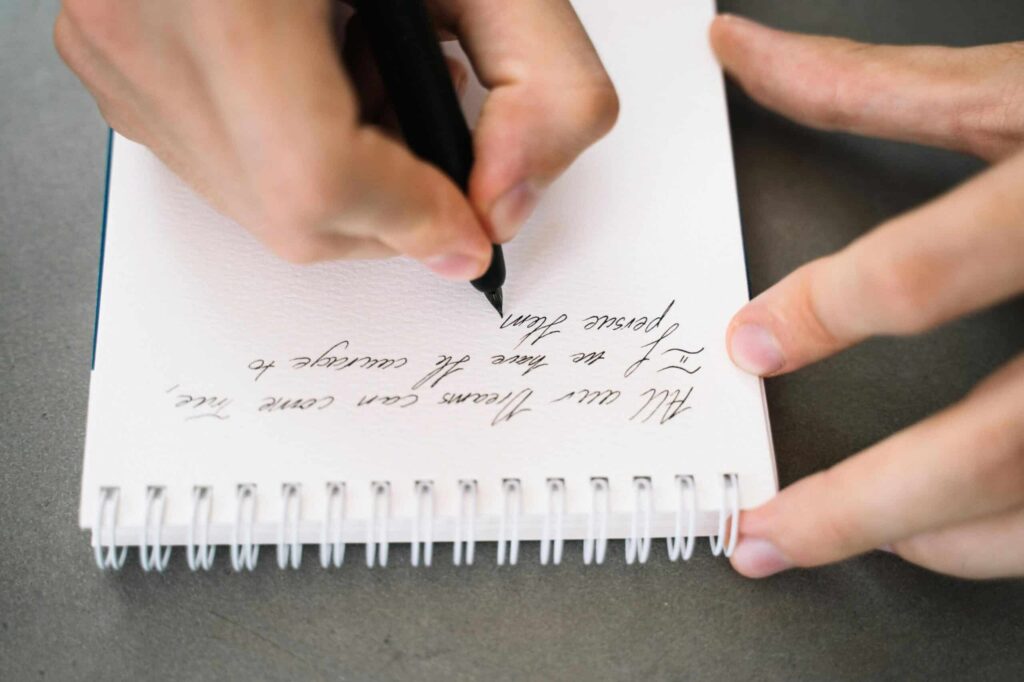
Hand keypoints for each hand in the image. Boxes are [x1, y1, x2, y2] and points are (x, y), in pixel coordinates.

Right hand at [54, 0, 617, 276]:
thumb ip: (540, 79)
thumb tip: (507, 204)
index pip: (319, 180)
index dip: (414, 218)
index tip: (467, 221)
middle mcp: (139, 26)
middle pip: (288, 214)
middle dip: (387, 207)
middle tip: (430, 144)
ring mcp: (113, 51)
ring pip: (250, 200)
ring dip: (339, 180)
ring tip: (370, 84)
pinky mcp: (108, 58)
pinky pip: (213, 159)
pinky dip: (286, 149)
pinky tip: (317, 77)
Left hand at [710, 15, 1023, 578]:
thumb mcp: (1018, 88)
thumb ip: (873, 87)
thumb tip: (743, 53)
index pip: (929, 273)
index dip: (823, 315)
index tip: (751, 343)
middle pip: (992, 447)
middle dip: (859, 507)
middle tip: (764, 534)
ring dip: (937, 542)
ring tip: (846, 539)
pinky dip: (1010, 533)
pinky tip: (951, 528)